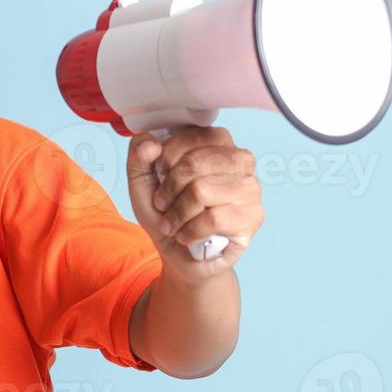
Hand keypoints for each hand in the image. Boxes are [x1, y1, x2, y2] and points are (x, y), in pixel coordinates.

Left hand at [126, 126, 263, 280]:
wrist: (180, 255)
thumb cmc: (167, 214)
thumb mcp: (143, 182)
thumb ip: (139, 156)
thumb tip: (150, 143)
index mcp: (217, 143)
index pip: (192, 135)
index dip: (166, 158)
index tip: (160, 176)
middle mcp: (240, 161)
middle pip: (195, 162)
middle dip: (169, 189)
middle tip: (164, 204)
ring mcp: (250, 188)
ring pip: (201, 191)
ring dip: (177, 213)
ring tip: (175, 223)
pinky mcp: (252, 217)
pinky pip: (212, 219)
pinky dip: (190, 231)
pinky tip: (188, 236)